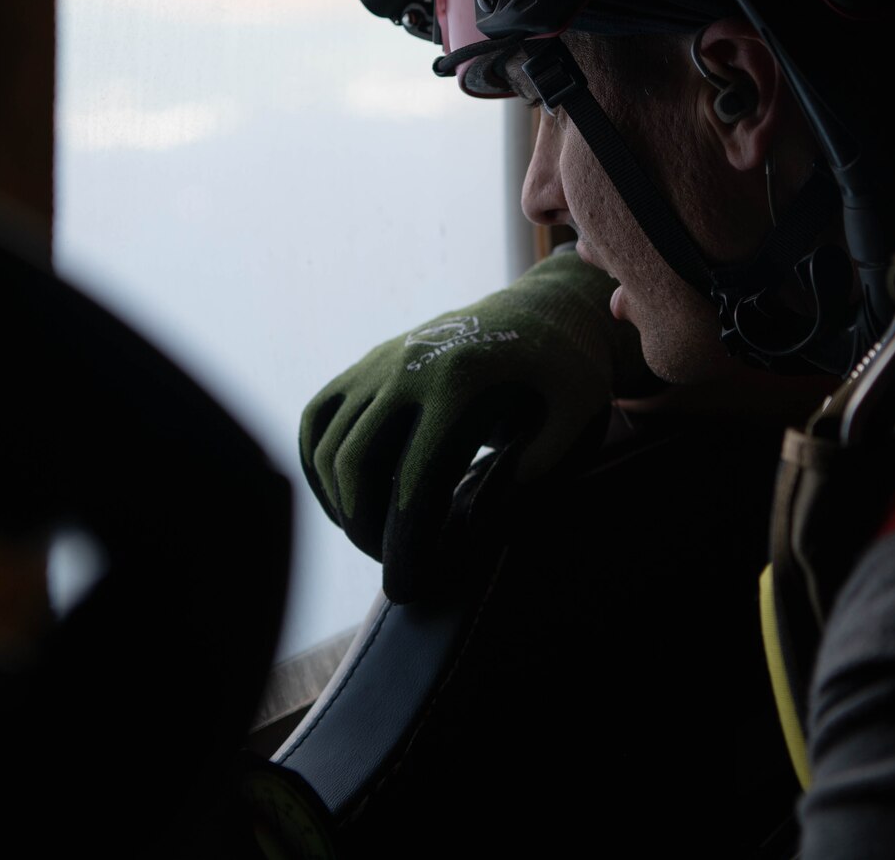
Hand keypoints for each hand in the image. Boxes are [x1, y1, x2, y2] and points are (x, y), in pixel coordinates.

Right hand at [300, 249, 652, 600]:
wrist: (543, 310)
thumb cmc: (565, 372)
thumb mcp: (578, 410)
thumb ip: (543, 461)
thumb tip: (481, 512)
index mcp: (463, 383)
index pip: (415, 479)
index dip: (406, 541)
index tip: (410, 584)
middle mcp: (410, 367)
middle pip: (356, 464)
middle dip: (364, 529)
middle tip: (392, 566)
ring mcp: (383, 362)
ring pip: (328, 444)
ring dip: (340, 503)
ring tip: (374, 538)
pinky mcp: (369, 363)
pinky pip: (318, 417)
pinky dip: (316, 464)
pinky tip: (341, 500)